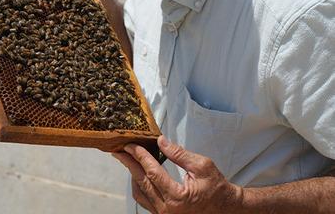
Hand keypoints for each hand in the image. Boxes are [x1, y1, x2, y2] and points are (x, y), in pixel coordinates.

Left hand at [112, 136, 242, 212]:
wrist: (227, 209)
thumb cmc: (217, 189)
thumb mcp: (202, 166)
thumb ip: (179, 154)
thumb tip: (160, 141)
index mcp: (178, 197)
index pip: (152, 172)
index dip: (140, 156)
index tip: (131, 145)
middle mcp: (168, 210)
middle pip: (141, 182)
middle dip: (129, 164)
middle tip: (120, 150)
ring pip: (140, 193)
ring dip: (133, 176)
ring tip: (128, 160)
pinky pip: (145, 201)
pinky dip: (140, 187)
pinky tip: (138, 175)